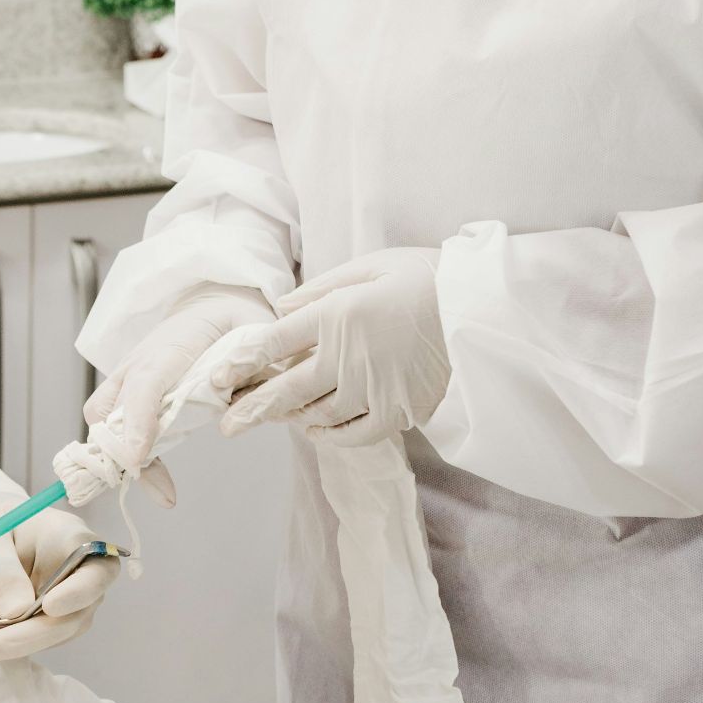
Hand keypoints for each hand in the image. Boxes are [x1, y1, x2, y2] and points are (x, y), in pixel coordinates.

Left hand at [0, 493, 120, 663]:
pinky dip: (6, 646)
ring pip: (57, 633)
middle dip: (34, 634)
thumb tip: (16, 611)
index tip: (50, 607)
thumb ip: (1, 571)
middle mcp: (78, 572)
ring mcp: (67, 599)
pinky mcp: (48, 619)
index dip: (79, 592)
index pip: (95, 570)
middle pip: (75, 613)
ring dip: (19, 645)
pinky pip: (34, 639)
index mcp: (70, 537)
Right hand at [81, 284, 272, 489]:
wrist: (212, 302)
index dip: (138, 420)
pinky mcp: (128, 393)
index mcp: (172, 344)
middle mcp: (140, 362)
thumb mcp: (253, 329)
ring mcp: (128, 377)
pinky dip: (127, 455)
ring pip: (103, 420)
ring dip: (121, 458)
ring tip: (162, 491)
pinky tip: (158, 480)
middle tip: (161, 491)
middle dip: (121, 452)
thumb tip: (246, 400)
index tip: (137, 457)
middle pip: (110, 408)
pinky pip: (113, 427)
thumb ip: (251, 363)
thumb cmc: (233, 319)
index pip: (145, 382)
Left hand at [212, 248, 448, 446]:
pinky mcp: (400, 410)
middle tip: (228, 426)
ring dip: (292, 419)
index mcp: (337, 314)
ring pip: (318, 414)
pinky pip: (355, 434)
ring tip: (276, 418)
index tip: (218, 377)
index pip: (274, 342)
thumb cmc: (426, 277)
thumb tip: (280, 308)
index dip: (241, 361)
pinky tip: (316, 431)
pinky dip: (331, 436)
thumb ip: (320, 289)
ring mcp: (374, 388)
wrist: (484, 307)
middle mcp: (348, 356)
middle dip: (251, 410)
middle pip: (287, 390)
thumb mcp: (370, 265)